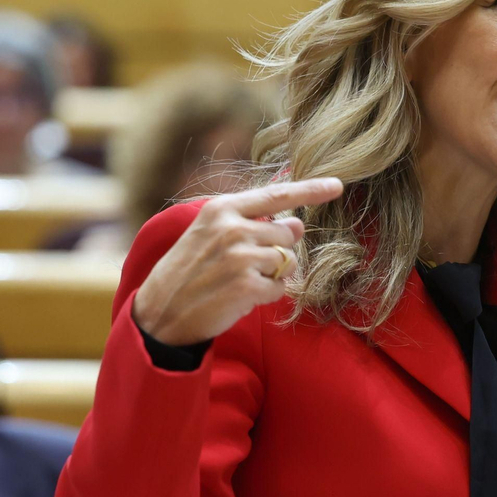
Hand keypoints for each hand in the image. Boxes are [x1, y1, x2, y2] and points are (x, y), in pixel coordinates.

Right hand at [132, 177, 343, 345]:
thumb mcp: (208, 235)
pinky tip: (240, 297)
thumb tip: (298, 223)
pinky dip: (267, 295)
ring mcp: (240, 257)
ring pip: (286, 262)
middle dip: (276, 251)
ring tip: (238, 281)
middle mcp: (232, 228)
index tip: (337, 185)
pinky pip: (280, 288)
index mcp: (221, 209)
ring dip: (271, 275)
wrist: (159, 312)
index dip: (311, 189)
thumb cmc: (187, 271)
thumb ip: (252, 224)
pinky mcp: (247, 286)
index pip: (276, 194)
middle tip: (244, 265)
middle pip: (287, 234)